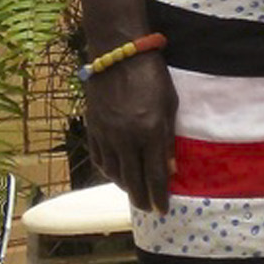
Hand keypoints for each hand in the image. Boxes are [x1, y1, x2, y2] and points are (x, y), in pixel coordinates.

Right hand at [83, 51, 176, 213]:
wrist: (118, 53)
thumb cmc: (152, 75)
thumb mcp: (170, 105)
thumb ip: (168, 138)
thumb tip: (170, 169)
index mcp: (150, 131)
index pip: (155, 176)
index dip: (159, 197)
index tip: (162, 211)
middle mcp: (126, 138)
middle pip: (133, 181)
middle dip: (141, 199)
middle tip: (147, 208)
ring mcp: (107, 134)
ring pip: (113, 173)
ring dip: (124, 186)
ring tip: (134, 190)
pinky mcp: (93, 127)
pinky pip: (99, 158)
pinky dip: (108, 170)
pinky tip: (116, 172)